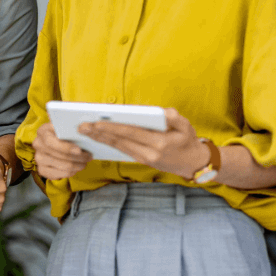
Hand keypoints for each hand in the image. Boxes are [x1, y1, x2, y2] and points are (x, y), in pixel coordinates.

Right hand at [31, 123, 91, 179]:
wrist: (57, 142)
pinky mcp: (42, 170)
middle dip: (77, 158)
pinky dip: (71, 172)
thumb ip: (69, 122)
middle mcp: (38, 144)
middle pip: (59, 156)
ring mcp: (39, 158)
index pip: (50, 142)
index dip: (65, 147)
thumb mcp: (66, 125)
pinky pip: (60, 175)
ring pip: (62, 167)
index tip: (79, 150)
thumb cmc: (65, 132)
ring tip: (85, 161)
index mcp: (42, 131)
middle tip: (89, 156)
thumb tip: (77, 122)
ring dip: (77, 165)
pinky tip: (76, 167)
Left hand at [80, 107, 208, 179]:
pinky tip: (97, 137)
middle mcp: (149, 153)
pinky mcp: (141, 160)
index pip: (131, 133)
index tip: (97, 123)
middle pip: (120, 141)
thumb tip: (163, 111)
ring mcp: (144, 158)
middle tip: (81, 126)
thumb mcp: (186, 126)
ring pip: (118, 147)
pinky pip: (122, 151)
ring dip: (100, 139)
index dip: (112, 128)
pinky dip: (109, 144)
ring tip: (84, 130)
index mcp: (159, 143)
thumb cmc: (188, 140)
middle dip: (99, 134)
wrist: (193, 163)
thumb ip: (175, 118)